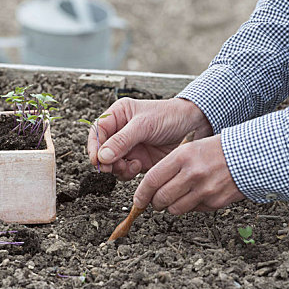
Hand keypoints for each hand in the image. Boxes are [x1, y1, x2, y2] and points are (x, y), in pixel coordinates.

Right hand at [87, 97, 212, 180]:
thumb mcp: (144, 125)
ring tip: (130, 166)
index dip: (94, 146)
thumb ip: (122, 140)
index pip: (97, 131)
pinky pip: (125, 171)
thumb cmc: (170, 116)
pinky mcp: (139, 160)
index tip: (96, 159)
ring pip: (112, 163)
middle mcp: (120, 131)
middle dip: (106, 161)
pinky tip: (139, 167)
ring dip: (117, 168)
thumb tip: (102, 157)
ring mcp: (129, 147)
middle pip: (102, 150)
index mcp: (118, 115)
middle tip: (112, 168)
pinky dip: (128, 173)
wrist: (194, 126)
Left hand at [133, 134, 244, 213]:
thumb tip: (151, 186)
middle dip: (155, 203)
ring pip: (174, 209)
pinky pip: (193, 210)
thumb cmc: (216, 151)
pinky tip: (195, 194)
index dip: (141, 193)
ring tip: (175, 198)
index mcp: (183, 156)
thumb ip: (170, 166)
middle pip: (161, 198)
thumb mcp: (189, 148)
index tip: (138, 200)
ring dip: (170, 207)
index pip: (152, 180)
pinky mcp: (215, 202)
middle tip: (156, 201)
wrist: (247, 156)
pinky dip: (190, 206)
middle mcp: (193, 173)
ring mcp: (205, 189)